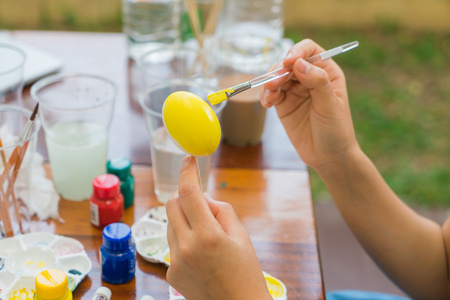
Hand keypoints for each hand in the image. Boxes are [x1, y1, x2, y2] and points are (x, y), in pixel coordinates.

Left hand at [165, 155, 271, 299]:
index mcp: (208, 235)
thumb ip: (220, 210)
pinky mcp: (171, 273)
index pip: (189, 193)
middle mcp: (186, 247)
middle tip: (202, 205)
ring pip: (171, 224)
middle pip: (172, 204)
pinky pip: (172, 244)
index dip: (188, 172)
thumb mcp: (241, 235)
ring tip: (207, 238)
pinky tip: (201, 256)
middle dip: (184, 197)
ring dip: (184, 220)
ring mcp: (175, 262)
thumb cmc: (246, 272)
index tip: (189, 160)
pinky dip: (184, 240)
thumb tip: (202, 198)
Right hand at [262, 39, 359, 171]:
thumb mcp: (330, 105)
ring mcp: (295, 91)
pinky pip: (271, 93)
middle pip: (289, 62)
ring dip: (270, 83)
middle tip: (273, 85)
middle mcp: (310, 78)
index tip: (288, 62)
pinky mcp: (284, 104)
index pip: (309, 50)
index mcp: (327, 72)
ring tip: (269, 97)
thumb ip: (317, 82)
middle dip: (279, 71)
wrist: (328, 157)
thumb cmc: (336, 130)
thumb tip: (299, 63)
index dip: (297, 51)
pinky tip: (267, 104)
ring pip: (277, 76)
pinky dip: (266, 95)